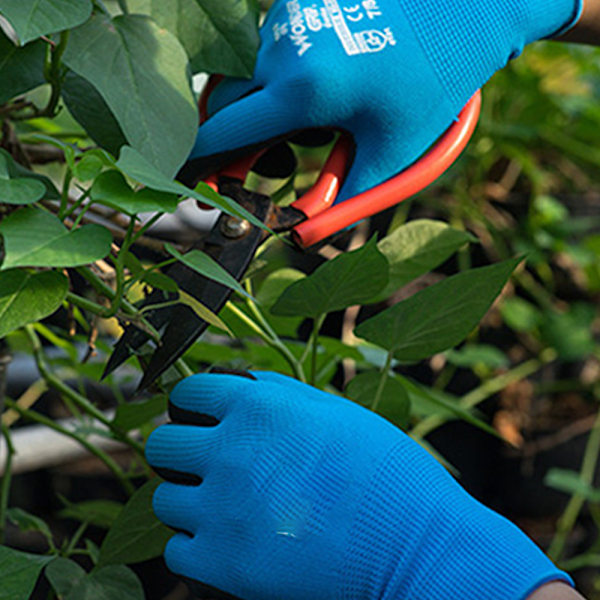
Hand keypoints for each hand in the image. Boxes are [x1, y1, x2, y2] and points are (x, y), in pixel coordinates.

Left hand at [146, 371, 571, 599]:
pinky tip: (230, 541)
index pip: (188, 393)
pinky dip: (197, 547)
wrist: (415, 544)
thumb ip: (278, 395)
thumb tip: (237, 385)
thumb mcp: (334, 412)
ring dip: (189, 501)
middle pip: (162, 445)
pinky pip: (176, 552)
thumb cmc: (384, 471)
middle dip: (182, 452)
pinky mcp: (225, 565)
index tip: (199, 417)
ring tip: (225, 507)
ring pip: (164, 499)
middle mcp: (231, 452)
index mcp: (258, 407)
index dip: (191, 404)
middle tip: (209, 464)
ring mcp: (223, 510)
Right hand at [186, 0, 581, 202]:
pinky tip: (327, 80)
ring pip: (249, 80)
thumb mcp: (390, 151)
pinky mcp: (296, 3)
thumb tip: (301, 232)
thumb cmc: (433, 81)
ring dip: (266, 109)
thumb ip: (341, 200)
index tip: (186, 184)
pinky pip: (270, 53)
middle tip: (263, 166)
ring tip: (322, 115)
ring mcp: (286, 19)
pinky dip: (282, 79)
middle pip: (225, 107)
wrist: (464, 6)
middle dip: (235, 143)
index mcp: (300, 90)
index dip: (197, 164)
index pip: (221, 134)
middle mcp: (280, 49)